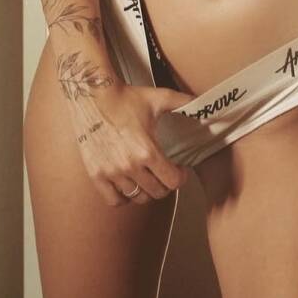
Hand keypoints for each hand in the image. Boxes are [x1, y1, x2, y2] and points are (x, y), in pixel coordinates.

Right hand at [69, 81, 197, 205]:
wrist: (92, 96)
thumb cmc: (127, 98)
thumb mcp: (160, 98)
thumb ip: (185, 103)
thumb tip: (206, 103)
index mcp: (147, 151)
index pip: (173, 181)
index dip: (181, 177)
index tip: (180, 170)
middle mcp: (129, 166)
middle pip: (157, 192)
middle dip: (166, 184)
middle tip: (165, 173)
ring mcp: (111, 172)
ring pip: (137, 198)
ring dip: (146, 190)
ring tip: (148, 178)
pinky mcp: (96, 174)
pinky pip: (114, 200)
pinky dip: (124, 197)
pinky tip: (129, 185)